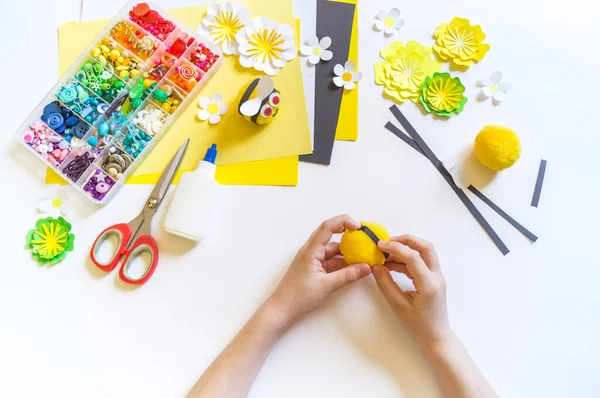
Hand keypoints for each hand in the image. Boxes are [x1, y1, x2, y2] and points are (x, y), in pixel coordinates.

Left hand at [267, 215, 371, 326]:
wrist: (282, 309)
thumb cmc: (299, 297)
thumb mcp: (327, 285)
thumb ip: (348, 275)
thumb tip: (366, 267)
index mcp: (310, 250)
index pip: (327, 226)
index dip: (344, 222)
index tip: (359, 227)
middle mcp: (311, 250)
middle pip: (330, 234)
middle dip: (347, 233)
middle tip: (363, 237)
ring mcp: (312, 259)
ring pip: (332, 249)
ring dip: (346, 252)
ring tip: (362, 256)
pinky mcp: (314, 267)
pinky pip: (330, 260)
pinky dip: (342, 262)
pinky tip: (353, 268)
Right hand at [373, 235, 451, 349]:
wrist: (436, 337)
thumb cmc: (418, 325)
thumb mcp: (399, 306)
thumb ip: (386, 284)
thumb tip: (375, 266)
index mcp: (429, 284)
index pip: (413, 257)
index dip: (395, 247)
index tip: (379, 245)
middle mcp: (436, 276)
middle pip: (425, 247)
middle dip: (406, 240)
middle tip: (387, 241)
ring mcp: (437, 277)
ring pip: (424, 253)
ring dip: (406, 249)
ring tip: (386, 254)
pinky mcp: (433, 279)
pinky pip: (421, 262)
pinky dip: (407, 259)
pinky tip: (392, 264)